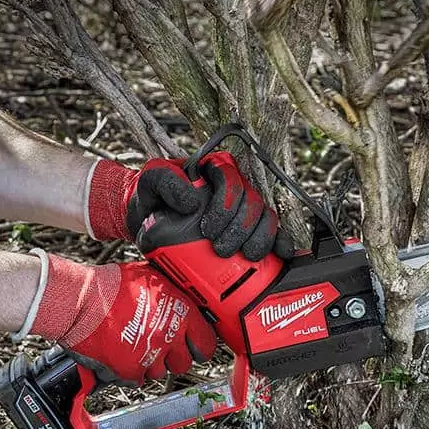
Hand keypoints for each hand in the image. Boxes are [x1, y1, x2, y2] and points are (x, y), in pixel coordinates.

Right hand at [18, 252, 216, 384]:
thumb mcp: (152, 277)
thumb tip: (183, 298)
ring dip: (150, 363)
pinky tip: (121, 354)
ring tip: (134, 345)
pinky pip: (137, 379)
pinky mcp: (130, 370)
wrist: (80, 301)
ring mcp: (151, 355)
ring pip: (160, 372)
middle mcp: (169, 336)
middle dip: (173, 357)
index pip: (207, 343)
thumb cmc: (111, 286)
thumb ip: (172, 293)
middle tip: (159, 346)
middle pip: (184, 363)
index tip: (194, 346)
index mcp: (181, 312)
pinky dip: (129, 371)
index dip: (199, 346)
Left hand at [85, 154, 293, 260]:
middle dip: (241, 228)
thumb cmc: (150, 198)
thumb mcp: (149, 183)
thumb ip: (164, 181)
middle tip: (221, 250)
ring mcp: (244, 209)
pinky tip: (280, 254)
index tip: (208, 229)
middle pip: (252, 202)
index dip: (227, 204)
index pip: (231, 179)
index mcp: (213, 170)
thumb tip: (191, 200)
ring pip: (265, 218)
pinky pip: (273, 232)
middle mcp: (233, 188)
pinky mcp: (249, 229)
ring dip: (260, 238)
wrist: (148, 222)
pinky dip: (279, 243)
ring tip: (245, 257)